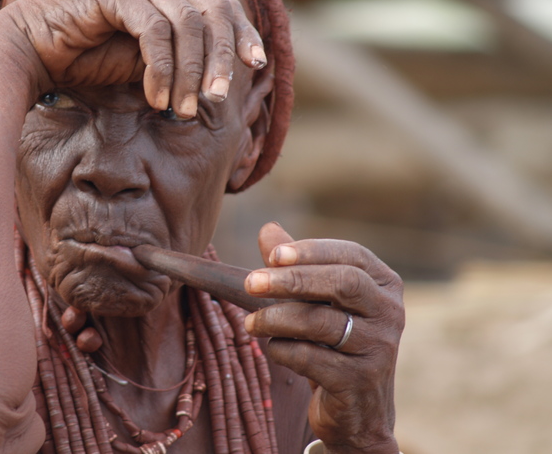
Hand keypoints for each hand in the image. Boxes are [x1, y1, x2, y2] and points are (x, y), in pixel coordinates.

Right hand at [0, 0, 267, 117]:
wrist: (34, 49)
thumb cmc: (90, 59)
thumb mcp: (149, 66)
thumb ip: (181, 65)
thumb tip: (221, 87)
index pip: (224, 7)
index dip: (243, 34)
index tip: (257, 65)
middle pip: (214, 13)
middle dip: (220, 60)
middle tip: (215, 100)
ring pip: (188, 26)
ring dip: (190, 74)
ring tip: (182, 110)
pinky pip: (155, 31)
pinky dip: (161, 69)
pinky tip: (155, 98)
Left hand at [244, 223, 403, 453]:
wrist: (357, 412)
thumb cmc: (334, 344)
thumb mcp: (319, 301)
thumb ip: (296, 266)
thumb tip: (268, 229)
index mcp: (384, 284)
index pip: (352, 255)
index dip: (312, 251)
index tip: (274, 255)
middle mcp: (390, 313)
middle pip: (342, 283)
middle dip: (292, 279)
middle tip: (250, 283)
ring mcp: (379, 348)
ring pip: (321, 322)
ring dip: (276, 318)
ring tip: (251, 322)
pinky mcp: (360, 381)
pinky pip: (311, 358)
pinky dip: (282, 349)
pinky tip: (272, 348)